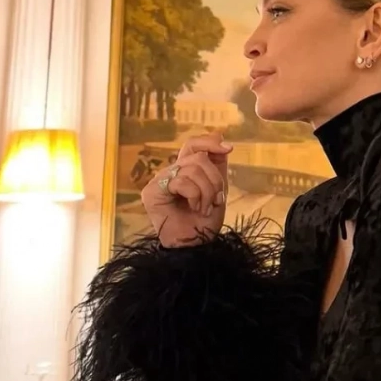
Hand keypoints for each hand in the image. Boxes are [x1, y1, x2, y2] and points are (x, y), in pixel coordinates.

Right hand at [141, 133, 232, 248]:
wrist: (197, 244)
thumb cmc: (205, 220)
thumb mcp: (218, 187)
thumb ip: (217, 163)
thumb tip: (219, 135)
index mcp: (183, 170)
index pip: (192, 144)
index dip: (210, 142)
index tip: (228, 149)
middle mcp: (169, 173)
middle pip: (197, 157)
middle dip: (214, 178)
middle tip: (216, 199)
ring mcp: (158, 181)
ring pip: (192, 168)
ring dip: (207, 191)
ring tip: (204, 207)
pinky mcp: (152, 192)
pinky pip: (182, 181)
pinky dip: (195, 195)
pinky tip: (194, 208)